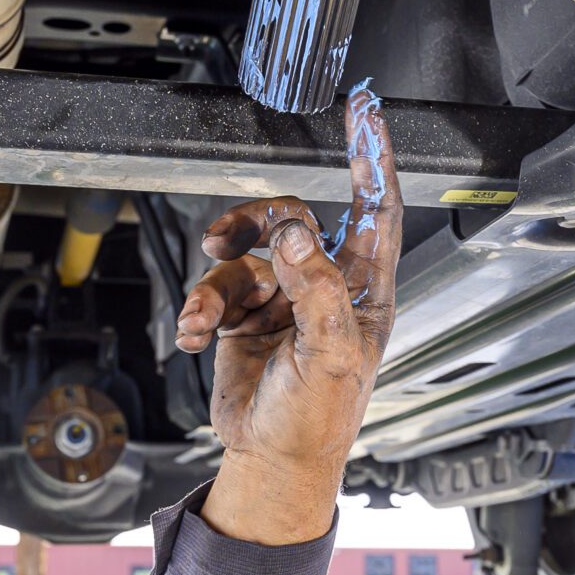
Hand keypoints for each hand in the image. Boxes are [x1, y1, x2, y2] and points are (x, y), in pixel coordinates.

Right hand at [181, 85, 402, 544]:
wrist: (270, 461)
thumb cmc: (316, 420)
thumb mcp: (329, 356)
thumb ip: (317, 290)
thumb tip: (296, 237)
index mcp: (364, 291)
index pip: (375, 208)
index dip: (371, 158)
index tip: (364, 113)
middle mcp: (325, 287)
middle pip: (290, 219)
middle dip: (254, 224)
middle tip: (229, 240)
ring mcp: (283, 300)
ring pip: (244, 254)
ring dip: (217, 282)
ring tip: (206, 315)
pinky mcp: (245, 317)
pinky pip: (216, 289)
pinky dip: (201, 311)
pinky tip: (198, 336)